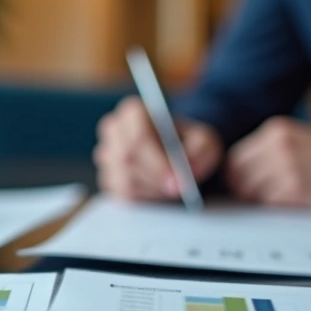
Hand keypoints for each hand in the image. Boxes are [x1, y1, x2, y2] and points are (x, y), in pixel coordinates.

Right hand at [94, 96, 222, 200]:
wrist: (175, 155)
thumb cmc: (187, 143)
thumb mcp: (203, 140)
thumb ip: (201, 149)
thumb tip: (190, 167)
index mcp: (133, 112)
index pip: (139, 137)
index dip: (157, 162)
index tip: (177, 180)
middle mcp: (113, 130)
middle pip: (128, 159)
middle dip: (156, 178)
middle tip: (180, 189)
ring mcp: (106, 155)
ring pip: (125, 180)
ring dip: (153, 189)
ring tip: (172, 187)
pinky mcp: (107, 178)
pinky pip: (122, 195)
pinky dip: (145, 198)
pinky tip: (160, 191)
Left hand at [226, 117, 310, 208]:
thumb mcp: (303, 143)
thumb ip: (272, 153)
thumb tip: (240, 176)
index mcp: (276, 130)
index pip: (235, 158)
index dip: (239, 177)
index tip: (249, 188)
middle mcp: (277, 143)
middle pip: (236, 175)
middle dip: (246, 191)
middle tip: (266, 200)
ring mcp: (286, 164)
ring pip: (250, 192)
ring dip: (262, 201)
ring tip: (289, 199)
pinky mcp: (296, 187)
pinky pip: (269, 204)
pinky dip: (280, 208)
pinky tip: (301, 202)